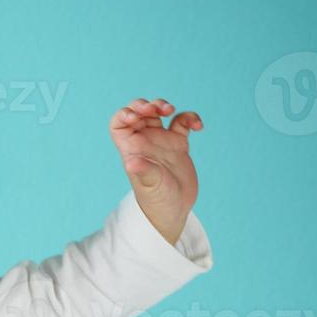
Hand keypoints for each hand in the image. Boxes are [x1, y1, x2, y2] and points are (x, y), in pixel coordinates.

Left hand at [109, 97, 202, 244]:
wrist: (173, 212)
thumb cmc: (157, 202)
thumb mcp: (150, 186)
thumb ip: (144, 172)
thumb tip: (131, 164)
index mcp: (131, 148)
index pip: (119, 122)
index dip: (125, 113)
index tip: (137, 116)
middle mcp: (144, 142)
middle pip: (138, 112)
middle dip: (145, 104)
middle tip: (156, 110)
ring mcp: (161, 142)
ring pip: (158, 114)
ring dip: (163, 105)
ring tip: (170, 110)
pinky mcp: (178, 145)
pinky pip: (182, 123)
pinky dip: (190, 118)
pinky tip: (198, 126)